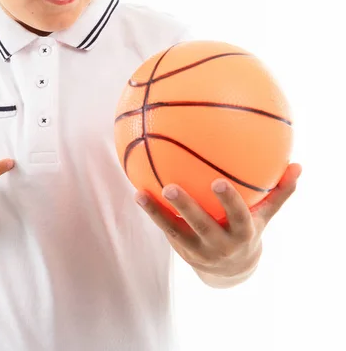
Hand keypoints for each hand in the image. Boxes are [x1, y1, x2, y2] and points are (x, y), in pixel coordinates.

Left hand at [135, 163, 301, 277]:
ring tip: (141, 194)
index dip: (229, 202)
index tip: (218, 181)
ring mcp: (198, 250)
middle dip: (186, 208)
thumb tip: (298, 165)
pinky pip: (165, 230)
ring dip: (157, 213)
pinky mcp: (181, 251)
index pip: (238, 218)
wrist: (231, 272)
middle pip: (202, 226)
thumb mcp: (264, 216)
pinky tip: (138, 192)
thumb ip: (279, 192)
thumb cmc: (248, 230)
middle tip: (170, 187)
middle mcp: (220, 245)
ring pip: (175, 231)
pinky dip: (151, 213)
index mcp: (242, 234)